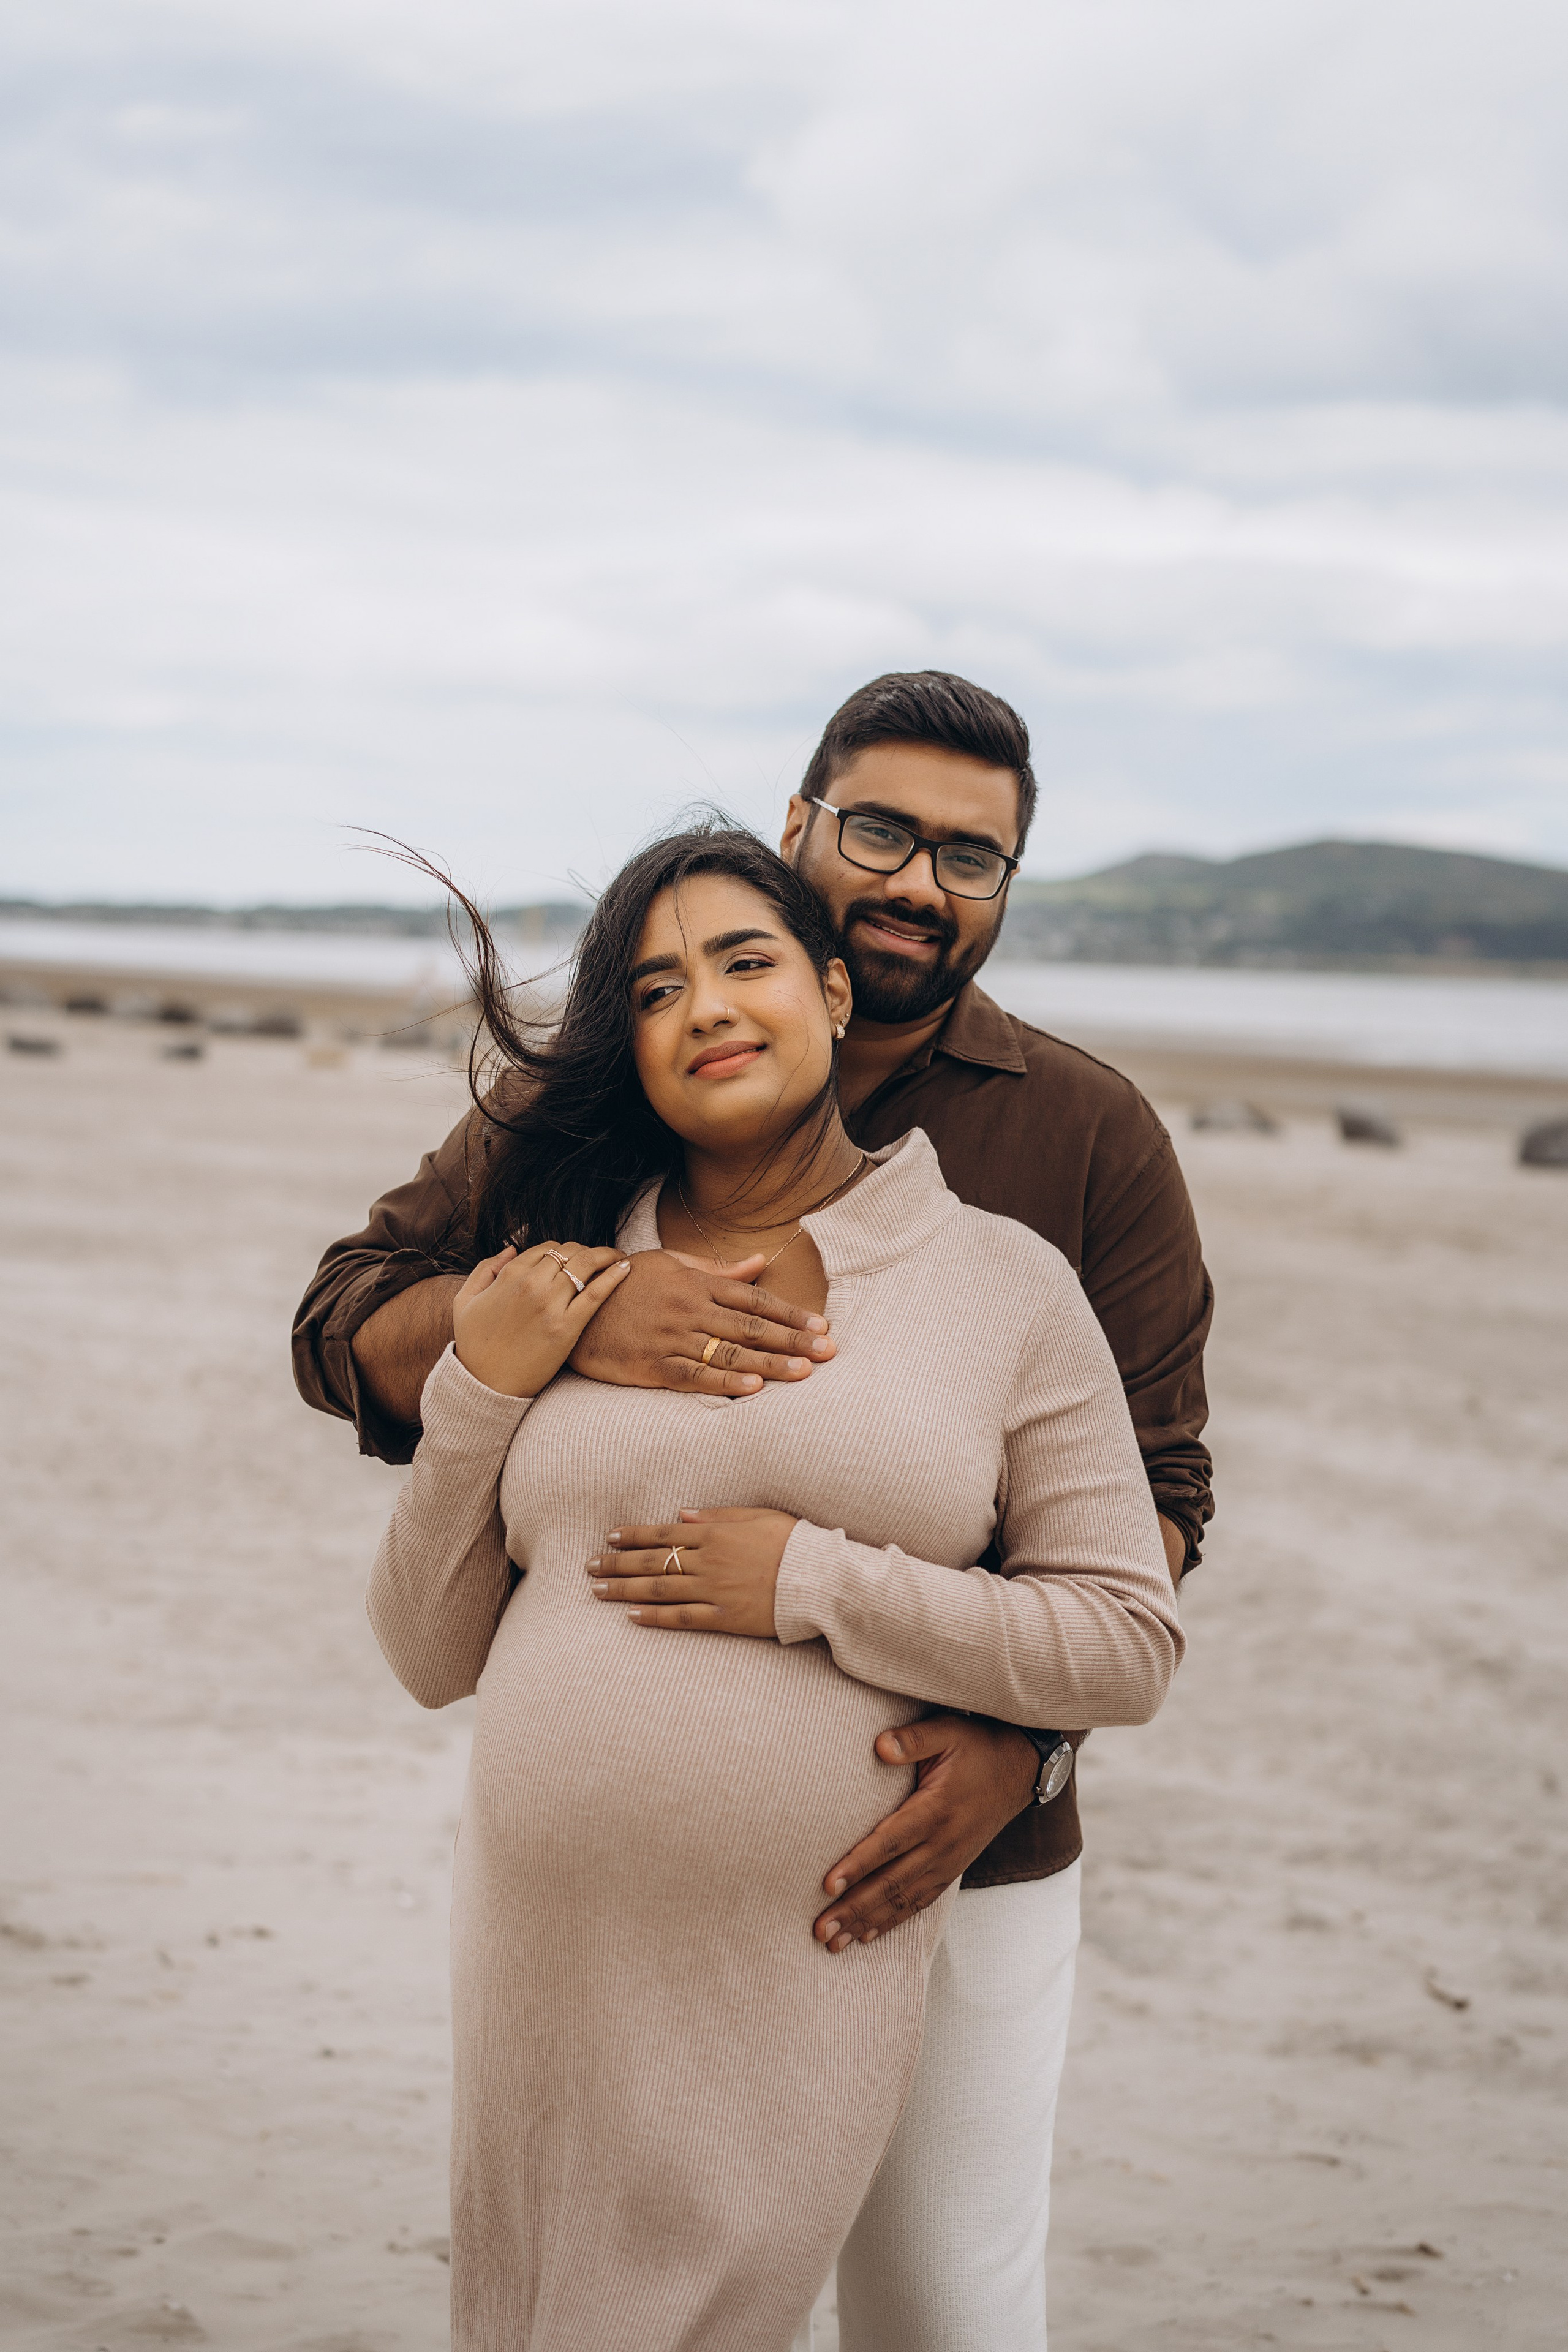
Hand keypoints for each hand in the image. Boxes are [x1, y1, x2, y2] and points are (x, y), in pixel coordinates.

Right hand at [451, 1242, 630, 1397]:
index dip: (563, 1249)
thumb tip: (511, 1248)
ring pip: (585, 1264)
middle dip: (585, 1250)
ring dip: (605, 1255)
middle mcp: (532, 1284)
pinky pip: (596, 1293)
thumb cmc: (474, 1345)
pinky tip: (626, 1266)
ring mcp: (551, 1305)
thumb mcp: (466, 1300)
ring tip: (617, 1257)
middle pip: (569, 1252)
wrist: (484, 1385)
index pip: (547, 1248)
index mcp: (510, 1275)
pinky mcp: (567, 1328)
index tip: (574, 1256)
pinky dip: (614, 1276)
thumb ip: (486, 1269)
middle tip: (598, 1257)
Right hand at [568, 1250, 834, 1397]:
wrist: (572, 1306)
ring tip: (804, 1373)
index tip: (821, 1325)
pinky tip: (753, 1390)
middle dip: (793, 1340)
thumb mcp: (670, 1263)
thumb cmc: (626, 1283)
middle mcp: (690, 1310)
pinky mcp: (652, 1367)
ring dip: (770, 1365)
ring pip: (729, 1355)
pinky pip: (693, 1377)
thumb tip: (760, 1262)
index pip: (754, 1299)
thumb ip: (717, 1269)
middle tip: (829, 1351)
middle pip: (750, 1328)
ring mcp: (671, 1339)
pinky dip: (724, 1384)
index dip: (789, 1313)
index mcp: (697, 1284)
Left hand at [587, 1506, 797, 1638]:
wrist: (820, 1579)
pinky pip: (682, 1618)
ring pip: (659, 1589)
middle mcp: (708, 1561)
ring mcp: (714, 1591)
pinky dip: (654, 1617)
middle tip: (590, 1566)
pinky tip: (632, 1617)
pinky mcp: (724, 1618)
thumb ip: (718, 1515)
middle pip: (652, 1561)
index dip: (632, 1535)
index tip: (609, 1537)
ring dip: (625, 1590)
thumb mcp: (759, 1515)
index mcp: (716, 1533)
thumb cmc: (795, 1542)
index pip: (663, 1533)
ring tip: (598, 1591)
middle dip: (617, 1563)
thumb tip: (682, 1513)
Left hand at [813, 1715, 1039, 1954]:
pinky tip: (868, 1935)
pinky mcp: (952, 1869)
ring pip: (903, 1900)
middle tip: (819, 1931)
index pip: (890, 1842)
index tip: (827, 1886)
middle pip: (892, 1882)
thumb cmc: (977, 1746)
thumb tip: (879, 1746)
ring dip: (867, 1922)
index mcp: (936, 1810)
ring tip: (834, 1944)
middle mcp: (943, 1844)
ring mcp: (949, 1861)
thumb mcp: (948, 1730)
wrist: (1019, 1769)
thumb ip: (913, 1739)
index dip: (858, 1865)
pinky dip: (893, 1921)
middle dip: (853, 1909)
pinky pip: (920, 1903)